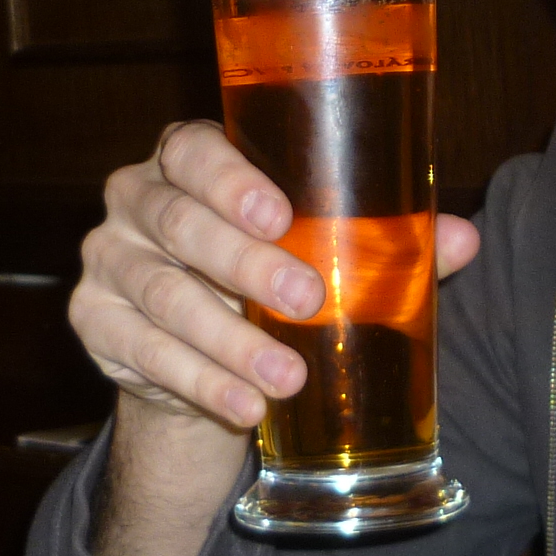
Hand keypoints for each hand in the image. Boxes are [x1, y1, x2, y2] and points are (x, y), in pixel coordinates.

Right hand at [72, 121, 478, 555]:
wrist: (196, 355)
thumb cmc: (267, 276)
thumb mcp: (320, 252)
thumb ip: (383, 242)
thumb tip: (461, 239)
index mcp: (190, 160)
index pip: (196, 151)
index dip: (232, 180)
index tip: (281, 215)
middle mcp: (136, 199)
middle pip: (182, 225)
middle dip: (247, 266)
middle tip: (307, 300)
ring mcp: (109, 262)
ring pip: (166, 297)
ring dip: (231, 341)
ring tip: (289, 376)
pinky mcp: (94, 323)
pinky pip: (144, 353)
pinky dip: (201, 382)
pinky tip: (245, 404)